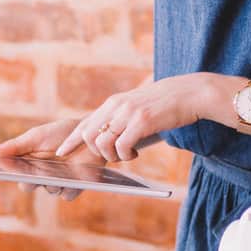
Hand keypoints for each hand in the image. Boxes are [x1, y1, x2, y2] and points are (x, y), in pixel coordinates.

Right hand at [0, 117, 96, 197]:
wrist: (89, 133)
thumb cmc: (61, 133)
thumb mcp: (36, 137)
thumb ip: (14, 147)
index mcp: (29, 164)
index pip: (13, 173)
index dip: (5, 173)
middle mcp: (42, 176)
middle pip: (28, 186)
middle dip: (29, 180)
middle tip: (31, 173)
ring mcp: (59, 183)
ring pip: (49, 190)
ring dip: (52, 181)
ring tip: (58, 169)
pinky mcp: (76, 187)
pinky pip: (67, 195)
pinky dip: (68, 186)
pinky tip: (72, 177)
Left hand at [57, 74, 219, 162]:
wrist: (189, 93)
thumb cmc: (165, 104)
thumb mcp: (137, 106)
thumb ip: (121, 117)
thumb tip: (107, 136)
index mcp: (113, 103)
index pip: (84, 122)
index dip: (71, 139)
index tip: (61, 151)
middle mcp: (116, 106)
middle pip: (88, 135)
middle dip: (95, 153)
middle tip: (111, 157)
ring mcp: (128, 113)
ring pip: (103, 143)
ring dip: (112, 156)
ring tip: (127, 155)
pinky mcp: (142, 121)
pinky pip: (122, 146)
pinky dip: (125, 156)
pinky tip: (135, 153)